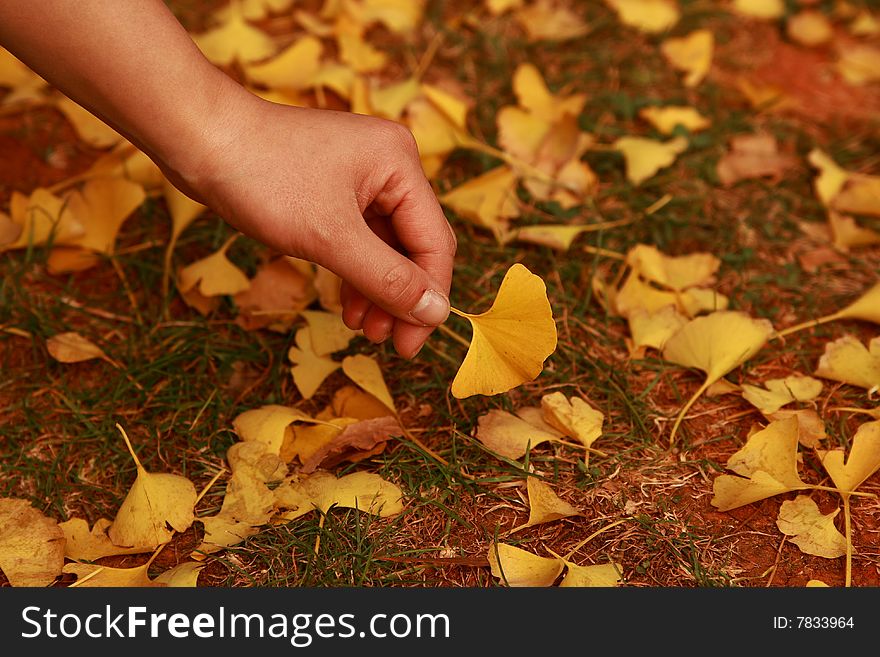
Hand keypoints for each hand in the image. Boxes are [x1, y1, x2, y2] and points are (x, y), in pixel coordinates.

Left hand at [169, 88, 456, 358]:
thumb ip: (388, 279)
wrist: (198, 139)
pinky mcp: (333, 189)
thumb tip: (437, 314)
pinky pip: (359, 238)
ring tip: (363, 329)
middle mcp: (389, 166)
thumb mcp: (331, 238)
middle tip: (387, 343)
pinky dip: (357, 272)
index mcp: (400, 163)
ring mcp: (361, 177)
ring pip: (385, 247)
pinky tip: (349, 305)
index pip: (434, 242)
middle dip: (400, 296)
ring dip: (378, 290)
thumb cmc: (264, 178)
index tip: (410, 345)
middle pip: (412, 246)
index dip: (428, 297)